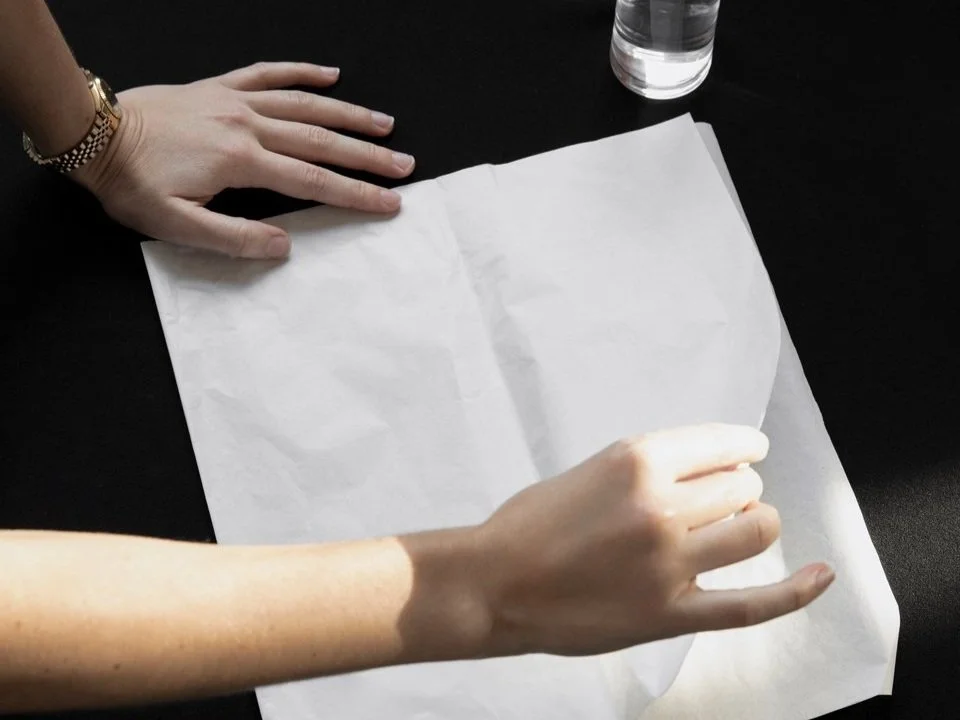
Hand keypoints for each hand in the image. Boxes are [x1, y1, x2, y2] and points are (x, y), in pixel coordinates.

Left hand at [72, 62, 414, 259]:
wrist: (93, 135)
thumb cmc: (132, 184)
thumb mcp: (177, 226)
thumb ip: (234, 238)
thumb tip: (284, 246)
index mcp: (242, 161)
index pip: (314, 181)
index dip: (357, 194)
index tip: (391, 202)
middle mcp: (247, 125)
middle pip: (321, 141)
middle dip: (368, 155)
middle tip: (405, 165)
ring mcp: (234, 101)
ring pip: (305, 105)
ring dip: (348, 116)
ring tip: (385, 125)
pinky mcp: (219, 88)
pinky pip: (268, 74)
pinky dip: (302, 73)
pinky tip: (330, 75)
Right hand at [473, 424, 833, 656]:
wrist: (493, 583)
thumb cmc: (528, 525)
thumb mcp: (588, 471)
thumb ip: (646, 469)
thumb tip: (705, 471)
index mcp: (636, 461)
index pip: (721, 443)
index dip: (744, 446)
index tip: (751, 450)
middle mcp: (660, 505)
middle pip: (742, 485)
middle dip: (738, 488)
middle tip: (720, 498)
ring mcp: (669, 563)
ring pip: (755, 530)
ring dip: (754, 521)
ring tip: (740, 524)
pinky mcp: (670, 614)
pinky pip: (751, 605)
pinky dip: (795, 591)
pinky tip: (821, 574)